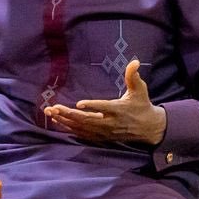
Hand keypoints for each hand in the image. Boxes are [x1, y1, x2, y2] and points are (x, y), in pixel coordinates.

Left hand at [44, 60, 166, 144]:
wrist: (147, 128)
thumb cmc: (141, 105)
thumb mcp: (140, 90)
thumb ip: (133, 76)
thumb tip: (134, 61)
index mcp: (119, 109)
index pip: (104, 108)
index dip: (92, 106)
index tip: (79, 103)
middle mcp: (110, 122)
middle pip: (87, 120)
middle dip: (68, 114)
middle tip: (53, 108)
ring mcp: (104, 132)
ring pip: (81, 127)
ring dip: (65, 121)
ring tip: (51, 113)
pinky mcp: (100, 137)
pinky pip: (81, 134)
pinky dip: (69, 128)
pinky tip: (57, 121)